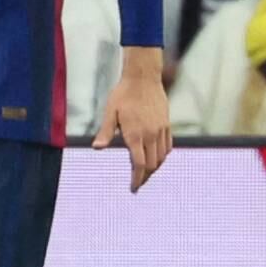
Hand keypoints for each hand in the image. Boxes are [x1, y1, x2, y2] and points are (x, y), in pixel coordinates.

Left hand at [95, 56, 171, 191]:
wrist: (143, 79)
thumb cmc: (123, 95)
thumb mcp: (110, 113)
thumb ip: (106, 132)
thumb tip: (97, 148)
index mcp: (135, 135)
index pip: (139, 164)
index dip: (137, 178)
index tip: (134, 188)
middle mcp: (150, 135)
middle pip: (152, 164)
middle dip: (145, 176)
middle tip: (138, 182)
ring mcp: (161, 130)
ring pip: (161, 157)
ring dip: (154, 167)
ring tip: (145, 172)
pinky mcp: (167, 125)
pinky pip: (168, 146)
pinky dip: (163, 155)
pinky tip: (156, 157)